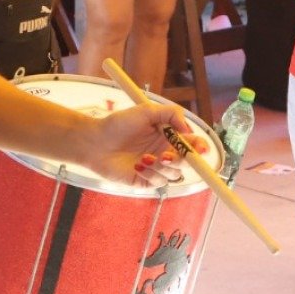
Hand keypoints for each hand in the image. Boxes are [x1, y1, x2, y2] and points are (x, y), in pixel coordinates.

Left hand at [85, 97, 209, 186]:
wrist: (95, 141)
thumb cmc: (118, 124)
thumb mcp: (146, 111)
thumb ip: (171, 114)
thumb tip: (188, 130)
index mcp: (168, 136)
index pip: (192, 144)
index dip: (199, 147)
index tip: (200, 148)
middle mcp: (165, 152)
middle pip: (187, 162)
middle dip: (182, 160)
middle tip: (167, 155)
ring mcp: (156, 168)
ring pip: (174, 174)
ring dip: (162, 166)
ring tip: (144, 157)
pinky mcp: (146, 180)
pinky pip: (159, 182)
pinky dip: (151, 173)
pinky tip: (137, 165)